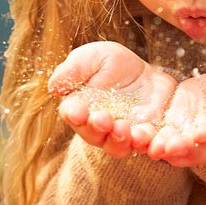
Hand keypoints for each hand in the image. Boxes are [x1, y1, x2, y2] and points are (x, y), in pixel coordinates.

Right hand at [48, 42, 176, 157]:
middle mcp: (99, 127)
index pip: (72, 114)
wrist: (146, 75)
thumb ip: (75, 69)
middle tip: (104, 119)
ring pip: (117, 146)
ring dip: (120, 141)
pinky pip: (146, 147)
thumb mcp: (95, 57)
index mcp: (81, 107)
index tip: (78, 111)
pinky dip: (148, 146)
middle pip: (94, 135)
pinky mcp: (146, 138)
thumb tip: (54, 87)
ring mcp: (123, 136)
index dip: (74, 114)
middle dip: (97, 129)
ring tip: (126, 130)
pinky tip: (151, 138)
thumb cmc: (113, 64)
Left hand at [146, 55, 205, 166]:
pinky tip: (136, 136)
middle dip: (183, 149)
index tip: (200, 133)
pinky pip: (165, 136)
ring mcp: (197, 135)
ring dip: (164, 149)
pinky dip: (152, 138)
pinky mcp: (181, 126)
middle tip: (166, 148)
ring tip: (149, 146)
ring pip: (180, 148)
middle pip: (200, 150)